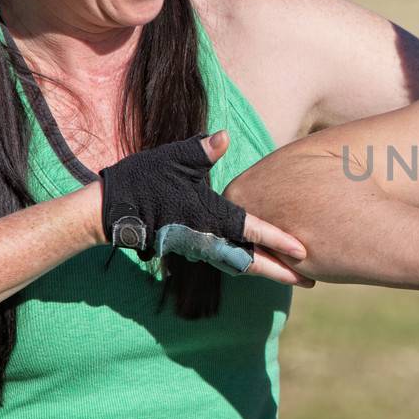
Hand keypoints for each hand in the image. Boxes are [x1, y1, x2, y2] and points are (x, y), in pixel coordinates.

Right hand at [99, 130, 311, 285]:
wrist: (106, 211)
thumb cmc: (141, 182)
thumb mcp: (173, 160)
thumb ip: (202, 151)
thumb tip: (223, 137)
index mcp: (209, 216)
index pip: (252, 231)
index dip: (279, 240)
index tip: (304, 252)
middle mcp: (208, 237)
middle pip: (253, 261)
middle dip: (283, 272)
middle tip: (313, 281)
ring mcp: (199, 245)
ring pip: (241, 263)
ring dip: (268, 271)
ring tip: (295, 276)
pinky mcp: (192, 246)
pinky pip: (227, 259)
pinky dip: (248, 263)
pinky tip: (260, 261)